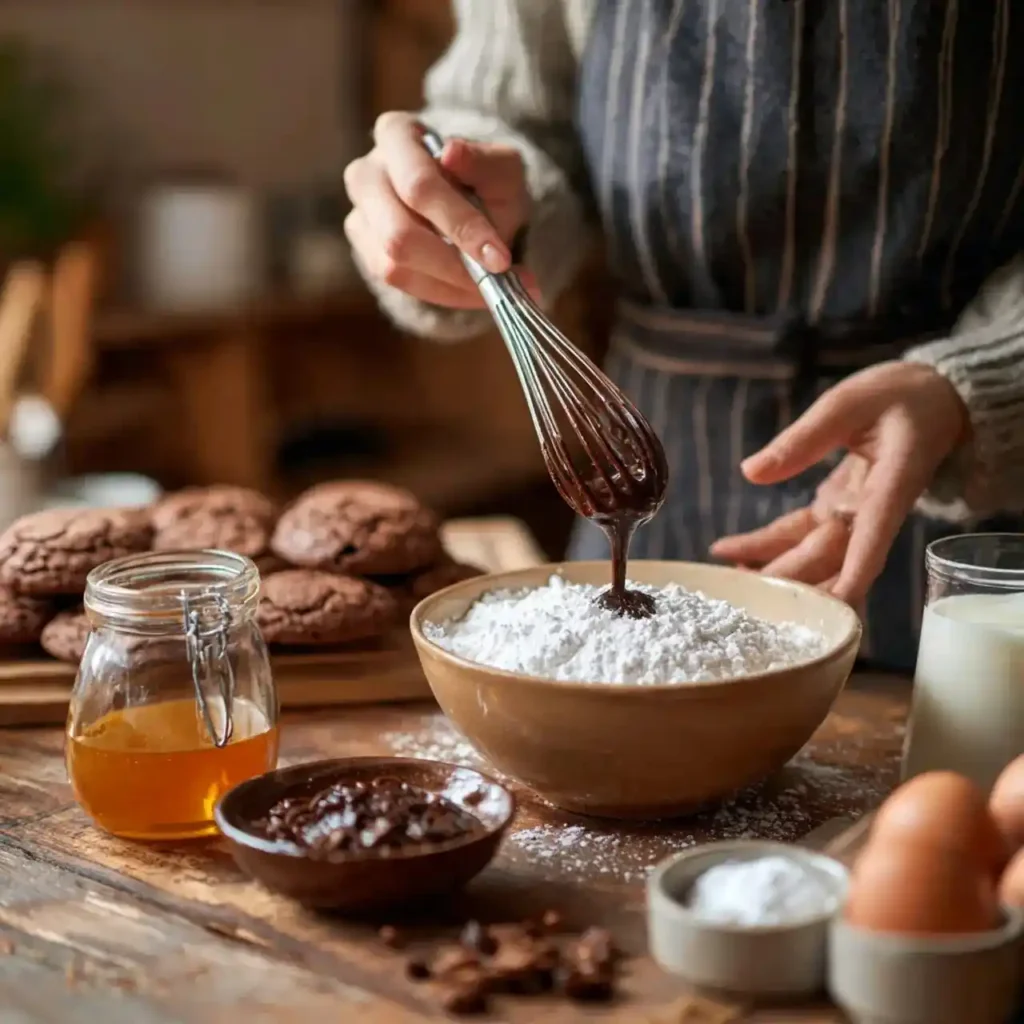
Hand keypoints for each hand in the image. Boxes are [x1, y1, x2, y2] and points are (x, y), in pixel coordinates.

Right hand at [343, 112, 532, 307]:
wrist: (473, 204)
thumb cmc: (484, 182)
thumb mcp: (501, 168)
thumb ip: (485, 162)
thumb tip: (452, 153)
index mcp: (395, 135)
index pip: (419, 186)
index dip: (459, 225)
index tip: (499, 257)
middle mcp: (366, 173)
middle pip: (398, 233)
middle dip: (452, 264)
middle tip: (497, 279)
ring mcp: (359, 215)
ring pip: (393, 265)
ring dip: (448, 283)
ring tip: (490, 287)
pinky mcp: (365, 251)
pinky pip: (398, 283)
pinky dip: (440, 291)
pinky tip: (469, 288)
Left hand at [710, 361, 969, 605]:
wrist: (930, 399)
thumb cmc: (899, 395)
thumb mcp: (849, 402)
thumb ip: (805, 437)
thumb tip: (751, 472)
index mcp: (892, 484)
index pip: (873, 536)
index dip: (855, 573)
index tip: (837, 607)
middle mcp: (875, 511)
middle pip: (835, 557)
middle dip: (794, 581)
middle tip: (746, 595)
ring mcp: (855, 515)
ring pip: (813, 555)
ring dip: (774, 570)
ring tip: (728, 580)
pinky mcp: (837, 510)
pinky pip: (799, 536)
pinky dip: (766, 546)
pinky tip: (731, 554)